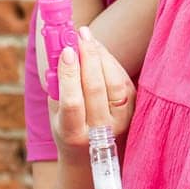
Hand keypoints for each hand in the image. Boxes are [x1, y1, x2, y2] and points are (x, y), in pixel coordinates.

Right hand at [50, 26, 134, 160]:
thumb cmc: (66, 127)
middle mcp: (101, 130)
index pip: (73, 102)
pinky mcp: (134, 110)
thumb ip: (57, 87)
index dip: (70, 76)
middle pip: (97, 88)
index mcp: (74, 134)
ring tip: (87, 37)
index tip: (65, 51)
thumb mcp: (55, 114)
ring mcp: (121, 121)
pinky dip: (110, 62)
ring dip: (101, 56)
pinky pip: (122, 80)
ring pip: (114, 82)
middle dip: (88, 57)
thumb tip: (60, 51)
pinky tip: (99, 50)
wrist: (91, 154)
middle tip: (79, 34)